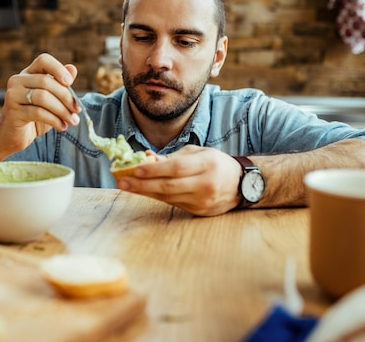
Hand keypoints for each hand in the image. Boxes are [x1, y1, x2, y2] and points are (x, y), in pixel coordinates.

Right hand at [0, 53, 81, 152]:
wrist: (14, 136)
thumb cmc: (35, 116)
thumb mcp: (51, 100)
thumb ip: (61, 85)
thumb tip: (72, 69)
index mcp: (28, 74)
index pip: (43, 60)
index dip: (58, 69)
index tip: (70, 83)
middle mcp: (17, 80)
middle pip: (46, 81)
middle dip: (66, 97)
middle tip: (77, 110)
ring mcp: (12, 95)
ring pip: (43, 97)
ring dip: (62, 110)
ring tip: (72, 121)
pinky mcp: (12, 112)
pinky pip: (38, 113)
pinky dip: (54, 120)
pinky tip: (62, 127)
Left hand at [116, 145, 241, 215]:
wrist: (242, 185)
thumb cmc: (216, 164)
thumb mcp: (198, 153)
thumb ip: (173, 157)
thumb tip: (147, 159)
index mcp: (207, 164)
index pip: (176, 168)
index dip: (154, 170)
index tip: (135, 169)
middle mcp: (206, 184)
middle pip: (169, 186)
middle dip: (142, 185)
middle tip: (122, 182)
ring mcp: (203, 201)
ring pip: (168, 197)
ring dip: (145, 192)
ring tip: (127, 186)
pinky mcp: (199, 212)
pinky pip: (173, 203)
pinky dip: (157, 197)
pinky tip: (144, 191)